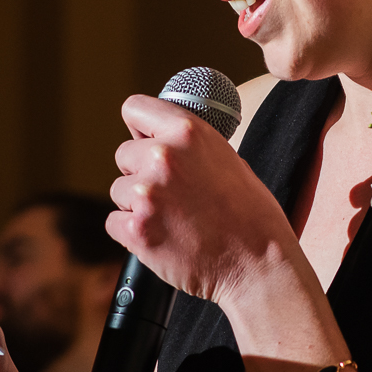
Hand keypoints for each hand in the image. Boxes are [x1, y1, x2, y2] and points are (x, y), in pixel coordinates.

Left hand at [108, 96, 301, 305]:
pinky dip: (132, 232)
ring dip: (138, 205)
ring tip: (174, 219)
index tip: (145, 141)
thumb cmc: (250, 214)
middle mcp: (163, 156)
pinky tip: (163, 237)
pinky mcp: (137, 229)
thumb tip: (154, 138)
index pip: (134, 108)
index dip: (140, 128)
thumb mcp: (227, 159)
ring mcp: (147, 194)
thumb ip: (188, 146)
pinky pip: (114, 223)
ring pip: (119, 191)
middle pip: (124, 154)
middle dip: (141, 173)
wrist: (257, 263)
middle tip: (172, 195)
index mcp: (188, 131)